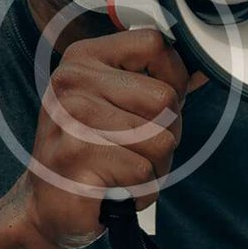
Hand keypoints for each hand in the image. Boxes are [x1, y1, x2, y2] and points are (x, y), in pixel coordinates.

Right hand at [13, 29, 191, 248]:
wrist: (46, 203)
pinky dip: (141, 190)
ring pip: (160, 140)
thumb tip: (201, 69)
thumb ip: (150, 82)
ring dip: (156, 167)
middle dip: (167, 134)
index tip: (161, 104)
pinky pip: (143, 172)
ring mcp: (71, 118)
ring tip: (125, 172)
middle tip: (139, 151)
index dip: (174, 77)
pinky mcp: (76, 157)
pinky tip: (117, 190)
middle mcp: (72, 81)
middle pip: (165, 98)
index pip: (154, 44)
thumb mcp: (112, 103)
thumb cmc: (87, 151)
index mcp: (83, 58)